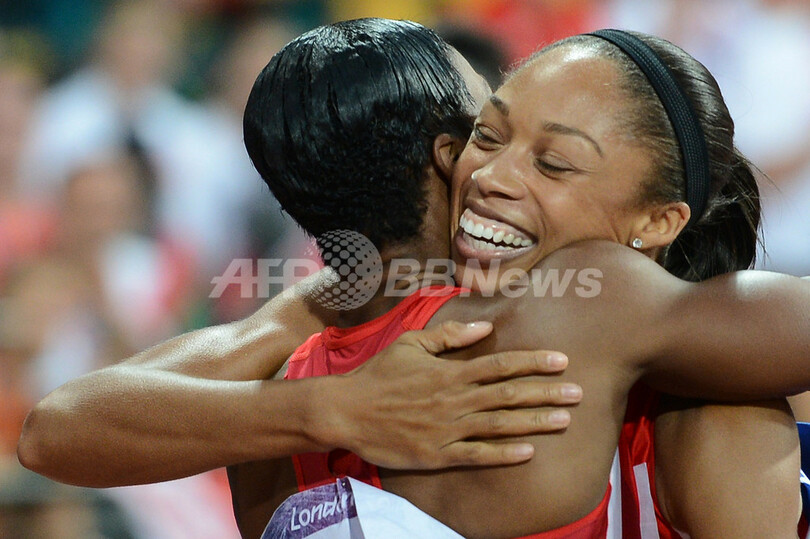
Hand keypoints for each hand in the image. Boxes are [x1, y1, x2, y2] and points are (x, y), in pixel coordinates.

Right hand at [321, 320, 581, 468]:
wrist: (346, 410)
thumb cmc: (378, 374)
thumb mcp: (410, 343)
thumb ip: (448, 336)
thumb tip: (484, 327)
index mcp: (449, 371)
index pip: (499, 364)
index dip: (533, 362)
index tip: (562, 360)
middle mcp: (453, 399)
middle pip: (508, 395)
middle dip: (545, 392)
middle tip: (579, 392)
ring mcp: (446, 428)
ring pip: (498, 425)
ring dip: (534, 422)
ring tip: (565, 419)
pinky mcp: (436, 454)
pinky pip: (475, 455)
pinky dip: (502, 454)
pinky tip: (528, 452)